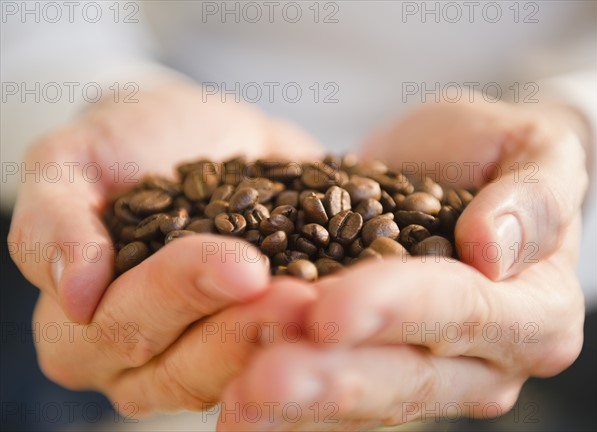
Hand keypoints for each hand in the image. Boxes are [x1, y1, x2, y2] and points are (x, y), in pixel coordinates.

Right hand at [8, 82, 321, 413]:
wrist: (198, 135)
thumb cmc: (127, 144)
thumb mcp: (73, 161)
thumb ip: (53, 219)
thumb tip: (70, 292)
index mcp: (82, 326)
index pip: (123, 325)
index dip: (181, 295)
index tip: (244, 266)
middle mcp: (140, 357)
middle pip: (184, 365)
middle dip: (244, 330)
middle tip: (301, 298)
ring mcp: (201, 355)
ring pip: (238, 372)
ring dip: (286, 343)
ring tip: (332, 310)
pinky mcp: (252, 337)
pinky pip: (282, 351)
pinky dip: (318, 336)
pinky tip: (352, 313)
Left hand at [217, 98, 588, 430]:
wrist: (459, 167)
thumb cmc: (498, 152)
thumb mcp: (535, 148)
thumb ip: (533, 195)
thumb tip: (493, 248)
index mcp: (535, 311)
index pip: (461, 310)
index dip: (395, 309)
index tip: (328, 308)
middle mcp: (486, 360)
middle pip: (408, 375)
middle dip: (332, 375)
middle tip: (262, 377)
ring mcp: (431, 372)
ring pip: (364, 399)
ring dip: (298, 402)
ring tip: (238, 400)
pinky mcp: (379, 365)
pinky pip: (336, 399)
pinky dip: (288, 404)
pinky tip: (237, 403)